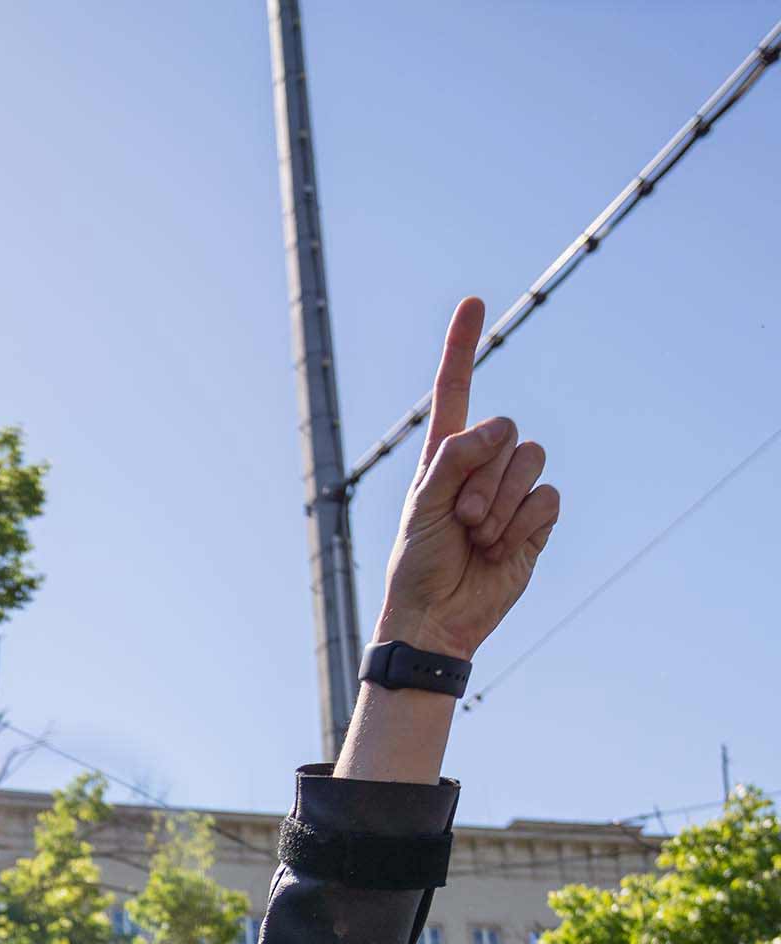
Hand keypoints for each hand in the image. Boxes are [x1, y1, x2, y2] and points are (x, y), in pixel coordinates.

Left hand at [372, 298, 560, 662]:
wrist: (437, 618)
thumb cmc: (418, 564)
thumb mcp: (422, 505)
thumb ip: (454, 458)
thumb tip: (497, 430)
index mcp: (444, 456)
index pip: (455, 392)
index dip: (462, 347)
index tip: (473, 303)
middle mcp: (481, 466)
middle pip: (505, 432)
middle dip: (482, 478)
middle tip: (460, 521)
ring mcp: (512, 491)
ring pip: (530, 460)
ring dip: (502, 503)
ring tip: (478, 537)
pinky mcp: (536, 520)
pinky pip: (547, 497)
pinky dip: (523, 523)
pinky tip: (502, 549)